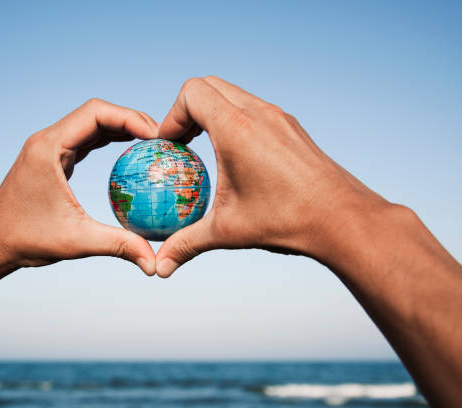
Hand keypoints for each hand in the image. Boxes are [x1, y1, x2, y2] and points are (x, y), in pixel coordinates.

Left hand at [0, 99, 157, 274]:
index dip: (130, 117)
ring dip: (120, 128)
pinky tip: (129, 152)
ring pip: (90, 124)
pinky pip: (84, 140)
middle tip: (161, 139)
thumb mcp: (76, 241)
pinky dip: (108, 140)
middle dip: (131, 120)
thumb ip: (118, 246)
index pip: (96, 113)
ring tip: (152, 142)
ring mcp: (48, 147)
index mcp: (49, 147)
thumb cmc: (25, 239)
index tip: (156, 136)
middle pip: (96, 113)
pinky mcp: (51, 158)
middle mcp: (47, 140)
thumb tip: (154, 263)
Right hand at [155, 76, 387, 276]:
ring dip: (212, 112)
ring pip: (233, 94)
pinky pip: (254, 108)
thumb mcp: (227, 232)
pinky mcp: (292, 127)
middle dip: (187, 109)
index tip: (170, 146)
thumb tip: (160, 267)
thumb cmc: (286, 221)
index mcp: (236, 128)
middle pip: (209, 85)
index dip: (171, 115)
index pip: (192, 93)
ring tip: (206, 148)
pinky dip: (235, 120)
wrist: (342, 218)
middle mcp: (258, 113)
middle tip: (182, 143)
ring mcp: (278, 117)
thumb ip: (187, 244)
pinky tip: (237, 157)